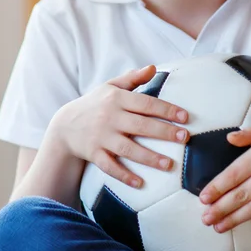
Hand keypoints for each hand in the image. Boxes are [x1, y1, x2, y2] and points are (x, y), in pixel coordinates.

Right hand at [53, 65, 189, 188]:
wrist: (65, 125)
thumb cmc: (96, 103)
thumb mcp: (111, 86)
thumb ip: (133, 78)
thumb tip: (154, 68)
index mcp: (117, 99)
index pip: (146, 104)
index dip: (166, 110)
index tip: (185, 117)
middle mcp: (110, 117)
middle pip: (141, 126)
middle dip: (164, 132)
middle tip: (185, 138)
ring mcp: (101, 137)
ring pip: (127, 149)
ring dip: (149, 158)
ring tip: (169, 164)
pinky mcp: (93, 154)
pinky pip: (110, 167)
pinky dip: (124, 175)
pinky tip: (140, 183)